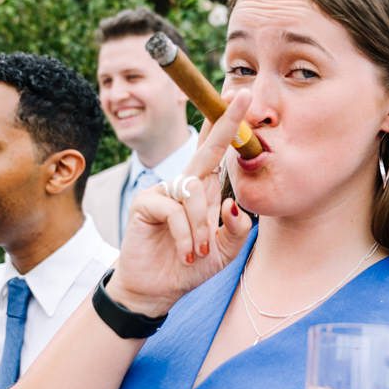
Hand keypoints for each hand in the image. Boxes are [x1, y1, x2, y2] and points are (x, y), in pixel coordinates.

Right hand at [108, 91, 254, 317]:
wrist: (157, 291)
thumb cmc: (188, 267)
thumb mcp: (223, 251)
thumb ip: (236, 230)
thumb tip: (234, 205)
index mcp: (204, 191)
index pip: (218, 153)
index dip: (228, 127)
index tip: (242, 99)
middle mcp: (184, 184)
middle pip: (207, 148)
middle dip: (226, 122)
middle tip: (243, 97)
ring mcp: (163, 191)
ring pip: (194, 192)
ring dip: (201, 226)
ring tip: (199, 251)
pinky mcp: (145, 203)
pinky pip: (174, 211)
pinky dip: (186, 236)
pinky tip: (186, 254)